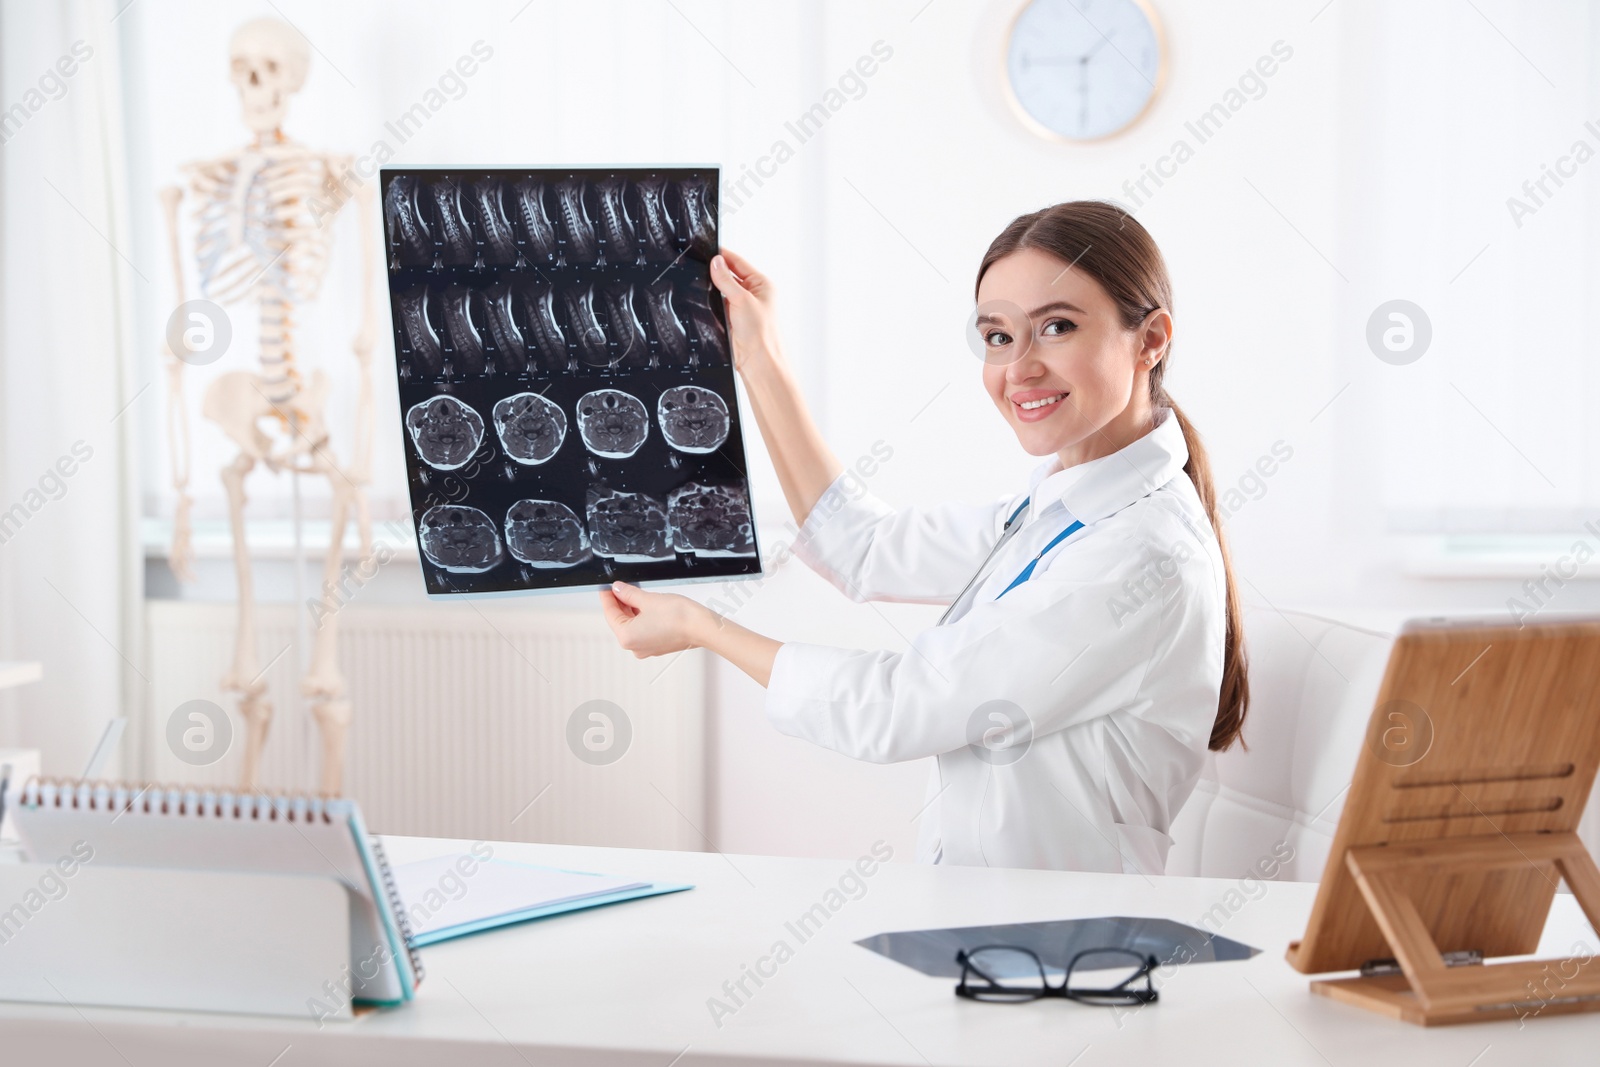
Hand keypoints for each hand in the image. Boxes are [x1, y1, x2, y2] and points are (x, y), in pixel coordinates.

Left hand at [599, 581, 713, 658]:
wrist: (702, 627)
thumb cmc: (678, 617)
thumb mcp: (648, 599)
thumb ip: (628, 594)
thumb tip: (618, 589)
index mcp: (627, 637)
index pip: (610, 614)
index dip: (607, 597)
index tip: (606, 587)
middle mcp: (634, 647)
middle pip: (620, 621)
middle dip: (620, 603)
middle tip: (619, 586)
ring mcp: (646, 648)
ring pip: (632, 625)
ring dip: (631, 609)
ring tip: (633, 593)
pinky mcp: (657, 645)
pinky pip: (643, 630)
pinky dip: (641, 617)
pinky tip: (643, 605)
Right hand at [710, 249, 782, 374]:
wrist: (757, 361)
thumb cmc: (761, 333)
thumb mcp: (742, 300)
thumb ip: (727, 280)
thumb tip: (716, 262)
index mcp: (762, 284)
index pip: (739, 262)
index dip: (723, 256)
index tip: (708, 250)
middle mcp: (753, 294)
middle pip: (729, 275)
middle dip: (715, 272)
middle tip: (699, 265)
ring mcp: (741, 306)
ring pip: (721, 289)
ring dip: (712, 287)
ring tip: (699, 282)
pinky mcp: (731, 318)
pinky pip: (717, 304)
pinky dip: (710, 301)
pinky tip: (702, 298)